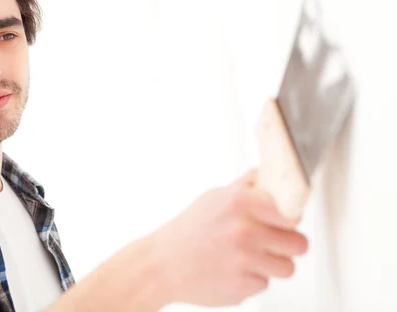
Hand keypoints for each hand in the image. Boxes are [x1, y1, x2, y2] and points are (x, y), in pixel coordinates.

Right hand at [150, 169, 308, 306]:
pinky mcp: (242, 286)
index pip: (292, 211)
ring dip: (273, 264)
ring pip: (287, 267)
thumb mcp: (214, 198)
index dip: (290, 218)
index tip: (286, 221)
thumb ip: (247, 187)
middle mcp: (244, 230)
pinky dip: (253, 279)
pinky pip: (265, 283)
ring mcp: (244, 260)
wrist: (162, 264)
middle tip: (271, 242)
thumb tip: (270, 175)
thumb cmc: (188, 231)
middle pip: (299, 243)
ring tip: (251, 257)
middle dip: (288, 244)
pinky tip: (234, 269)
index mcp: (239, 202)